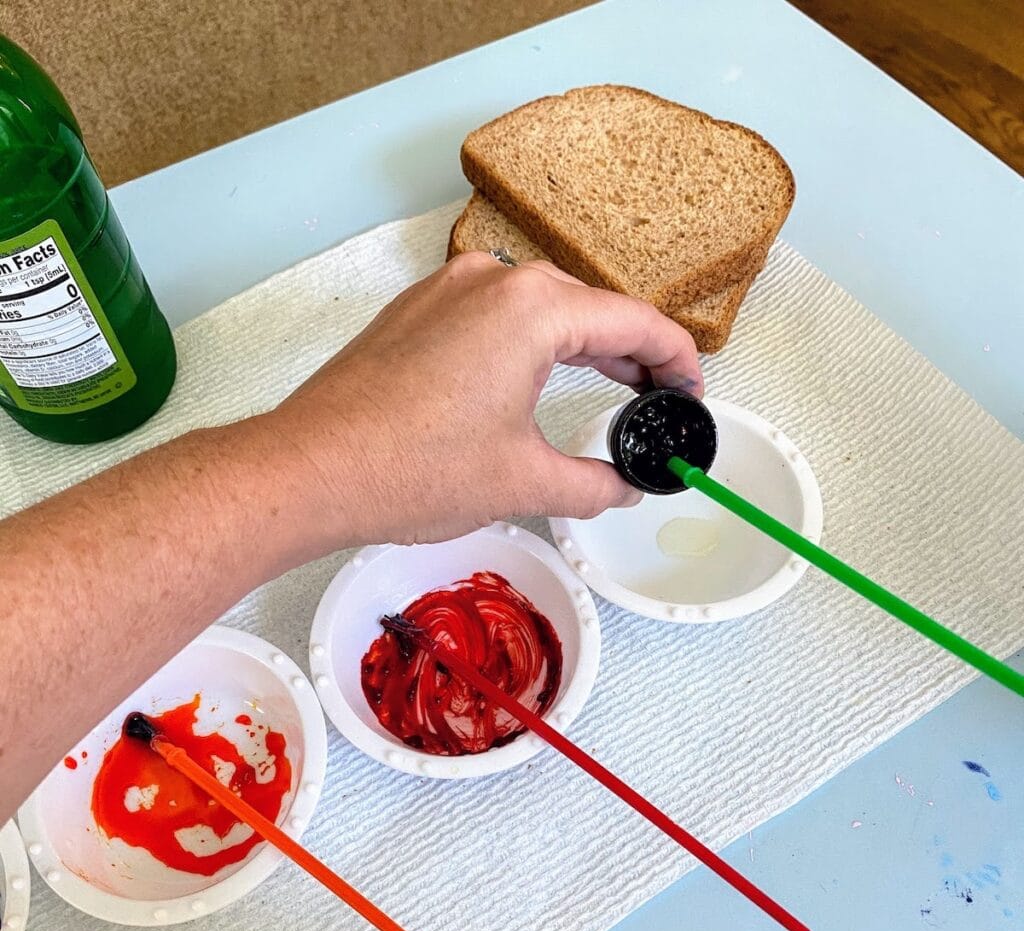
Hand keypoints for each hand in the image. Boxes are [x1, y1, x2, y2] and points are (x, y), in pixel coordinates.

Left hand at [271, 252, 702, 546]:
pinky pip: (493, 315)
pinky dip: (530, 343)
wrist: (310, 469)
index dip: (676, 359)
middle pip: (589, 307)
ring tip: (611, 387)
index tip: (691, 391)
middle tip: (658, 397)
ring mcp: (447, 289)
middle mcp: (491, 280)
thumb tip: (622, 489)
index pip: (634, 322)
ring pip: (540, 308)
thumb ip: (592, 484)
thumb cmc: (411, 468)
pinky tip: (535, 378)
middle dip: (632, 352)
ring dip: (581, 345)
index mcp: (533, 309)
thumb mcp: (522, 482)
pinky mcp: (417, 309)